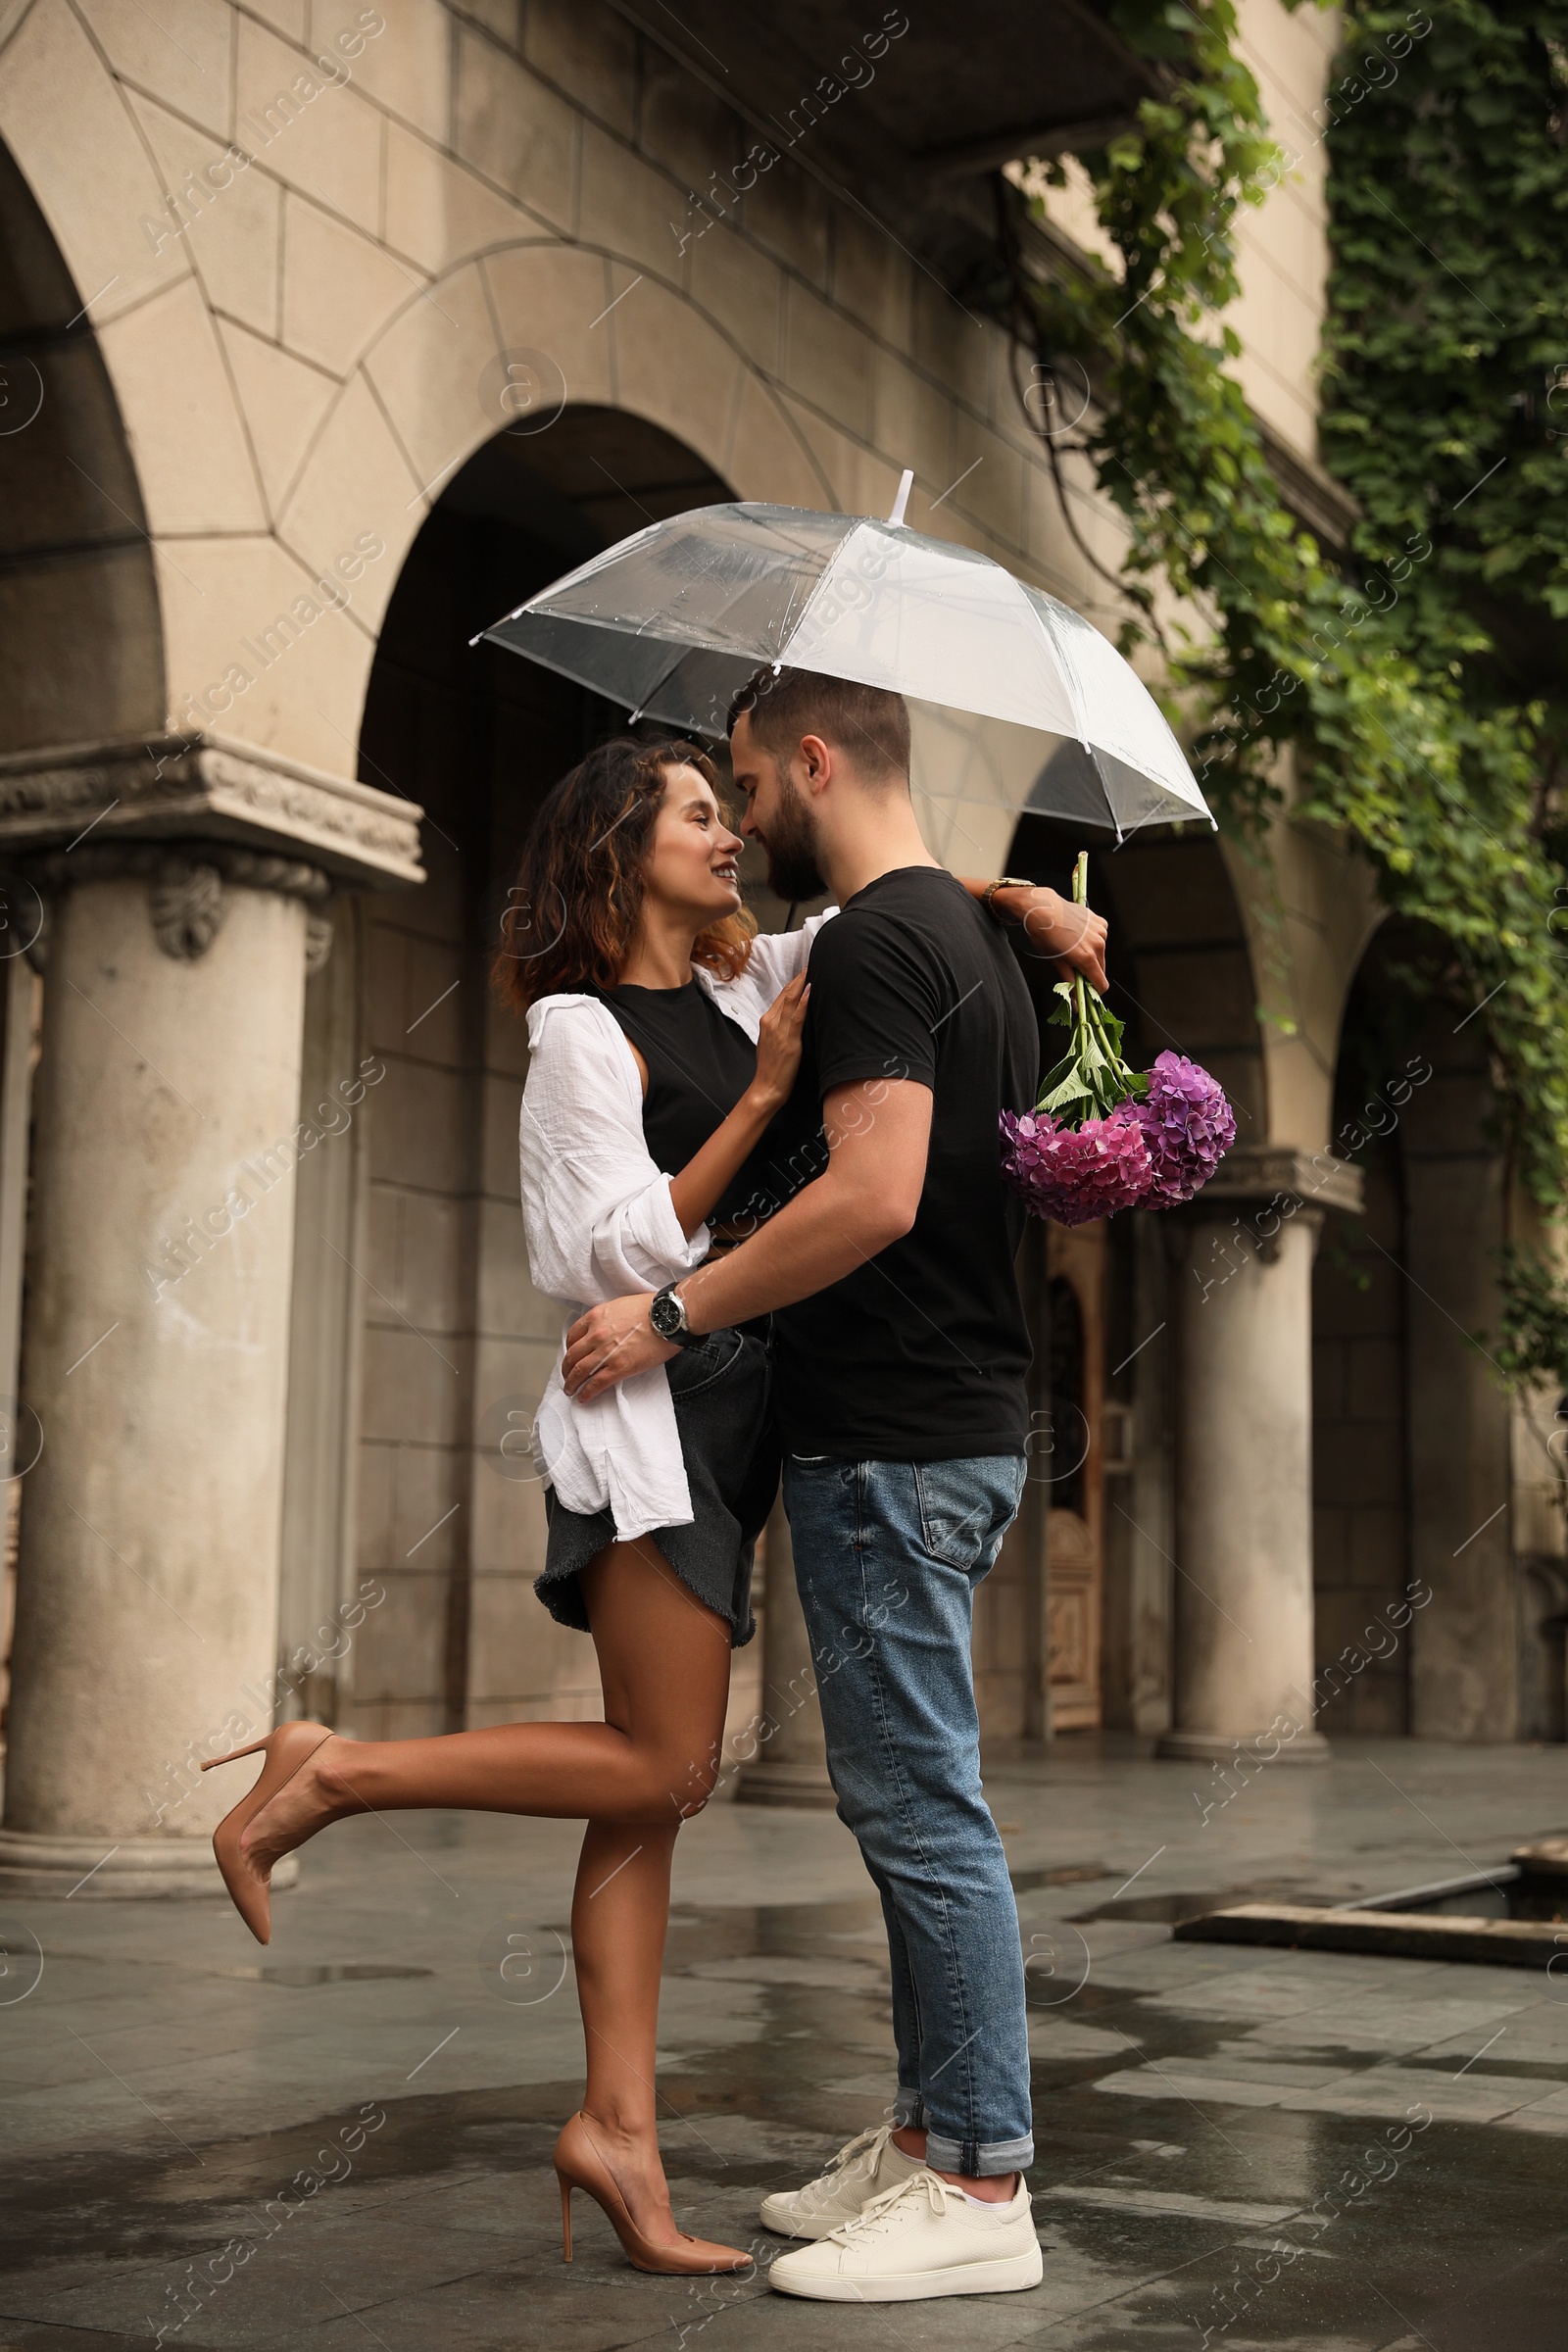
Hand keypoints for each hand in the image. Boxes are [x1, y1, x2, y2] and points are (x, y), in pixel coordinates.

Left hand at [562, 1293, 674, 1400]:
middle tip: (567, 1376)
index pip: (572, 1336)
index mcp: (596, 1317)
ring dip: (572, 1383)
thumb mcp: (621, 1305)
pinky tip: (584, 1398)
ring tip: (570, 1390)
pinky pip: (596, 1384)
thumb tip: (608, 1327)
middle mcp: (596, 1335)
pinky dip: (587, 1393)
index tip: (571, 1355)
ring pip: (579, 1372)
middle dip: (566, 1369)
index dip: (569, 1348)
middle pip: (572, 1356)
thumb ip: (608, 1317)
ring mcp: (605, 1352)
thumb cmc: (651, 1308)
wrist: (668, 1317)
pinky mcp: (618, 1368)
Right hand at [751, 974, 809, 1110]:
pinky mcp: (788, 1040)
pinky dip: (804, 1001)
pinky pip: (797, 1016)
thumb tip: (794, 1017)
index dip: (794, 981)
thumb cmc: (771, 1068)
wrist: (766, 1087)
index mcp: (767, 1022)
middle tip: (811, 961)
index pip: (782, 996)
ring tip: (812, 968)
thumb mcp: (772, 1043)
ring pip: (791, 1001)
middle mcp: (771, 1022)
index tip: (804, 969)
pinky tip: (810, 990)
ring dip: (802, 983)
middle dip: (799, 977)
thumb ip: (781, 1028)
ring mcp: (779, 1030)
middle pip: (787, 994)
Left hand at [1020, 889, 1108, 991]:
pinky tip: (1078, 935)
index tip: (1084, 991)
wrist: (1042, 907)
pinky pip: (1100, 939)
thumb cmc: (1044, 935)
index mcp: (1087, 957)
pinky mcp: (1100, 922)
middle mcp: (1098, 944)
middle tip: (1073, 967)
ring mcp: (1101, 932)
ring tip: (1072, 947)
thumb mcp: (1055, 961)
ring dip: (1091, 956)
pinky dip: (1092, 941)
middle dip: (1089, 973)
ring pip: (1100, 954)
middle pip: (1100, 969)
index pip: (1101, 984)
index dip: (1093, 991)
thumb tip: (1076, 1001)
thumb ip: (1069, 981)